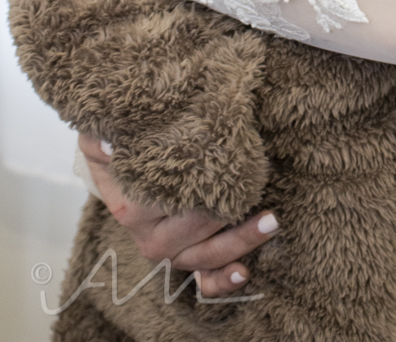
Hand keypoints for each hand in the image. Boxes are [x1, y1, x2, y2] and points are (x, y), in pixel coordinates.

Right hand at [78, 134, 278, 297]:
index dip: (203, 185)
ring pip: (208, 255)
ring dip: (242, 242)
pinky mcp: (185, 258)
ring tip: (271, 221)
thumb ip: (100, 142)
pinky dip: (223, 280)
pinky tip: (245, 271)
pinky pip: (204, 280)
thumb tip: (111, 145)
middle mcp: (150, 239)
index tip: (227, 166)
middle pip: (199, 228)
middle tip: (260, 184)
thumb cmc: (119, 148)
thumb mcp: (99, 139)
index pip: (175, 202)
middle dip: (230, 209)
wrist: (120, 165)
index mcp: (132, 211)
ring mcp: (169, 253)